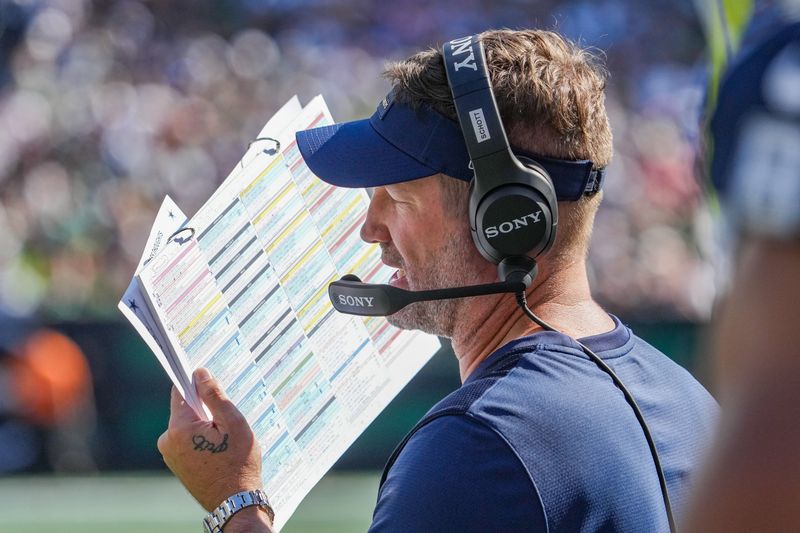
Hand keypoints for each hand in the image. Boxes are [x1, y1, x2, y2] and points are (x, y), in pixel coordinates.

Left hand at [157, 368, 264, 512]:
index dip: (196, 384)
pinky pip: (187, 440)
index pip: (181, 392)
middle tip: (226, 425)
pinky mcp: (176, 464)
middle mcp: (167, 441)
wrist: (235, 501)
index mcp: (178, 428)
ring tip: (224, 441)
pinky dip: (201, 439)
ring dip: (204, 426)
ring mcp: (170, 455)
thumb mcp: (233, 422)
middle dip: (205, 410)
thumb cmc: (238, 463)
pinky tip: (217, 452)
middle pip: (185, 409)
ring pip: (188, 425)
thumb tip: (200, 373)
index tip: (210, 384)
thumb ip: (214, 395)